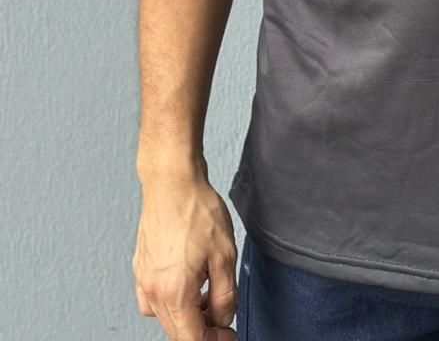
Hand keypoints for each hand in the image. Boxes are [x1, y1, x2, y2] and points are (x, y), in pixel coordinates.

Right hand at [132, 172, 238, 338]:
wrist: (172, 181)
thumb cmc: (196, 210)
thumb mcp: (224, 254)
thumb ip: (225, 294)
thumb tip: (224, 318)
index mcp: (174, 292)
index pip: (191, 339)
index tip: (229, 334)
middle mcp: (153, 291)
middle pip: (177, 331)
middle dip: (202, 330)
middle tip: (224, 317)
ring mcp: (143, 279)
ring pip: (165, 317)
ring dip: (187, 316)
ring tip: (208, 294)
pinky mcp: (140, 267)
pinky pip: (153, 299)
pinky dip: (171, 301)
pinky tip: (188, 282)